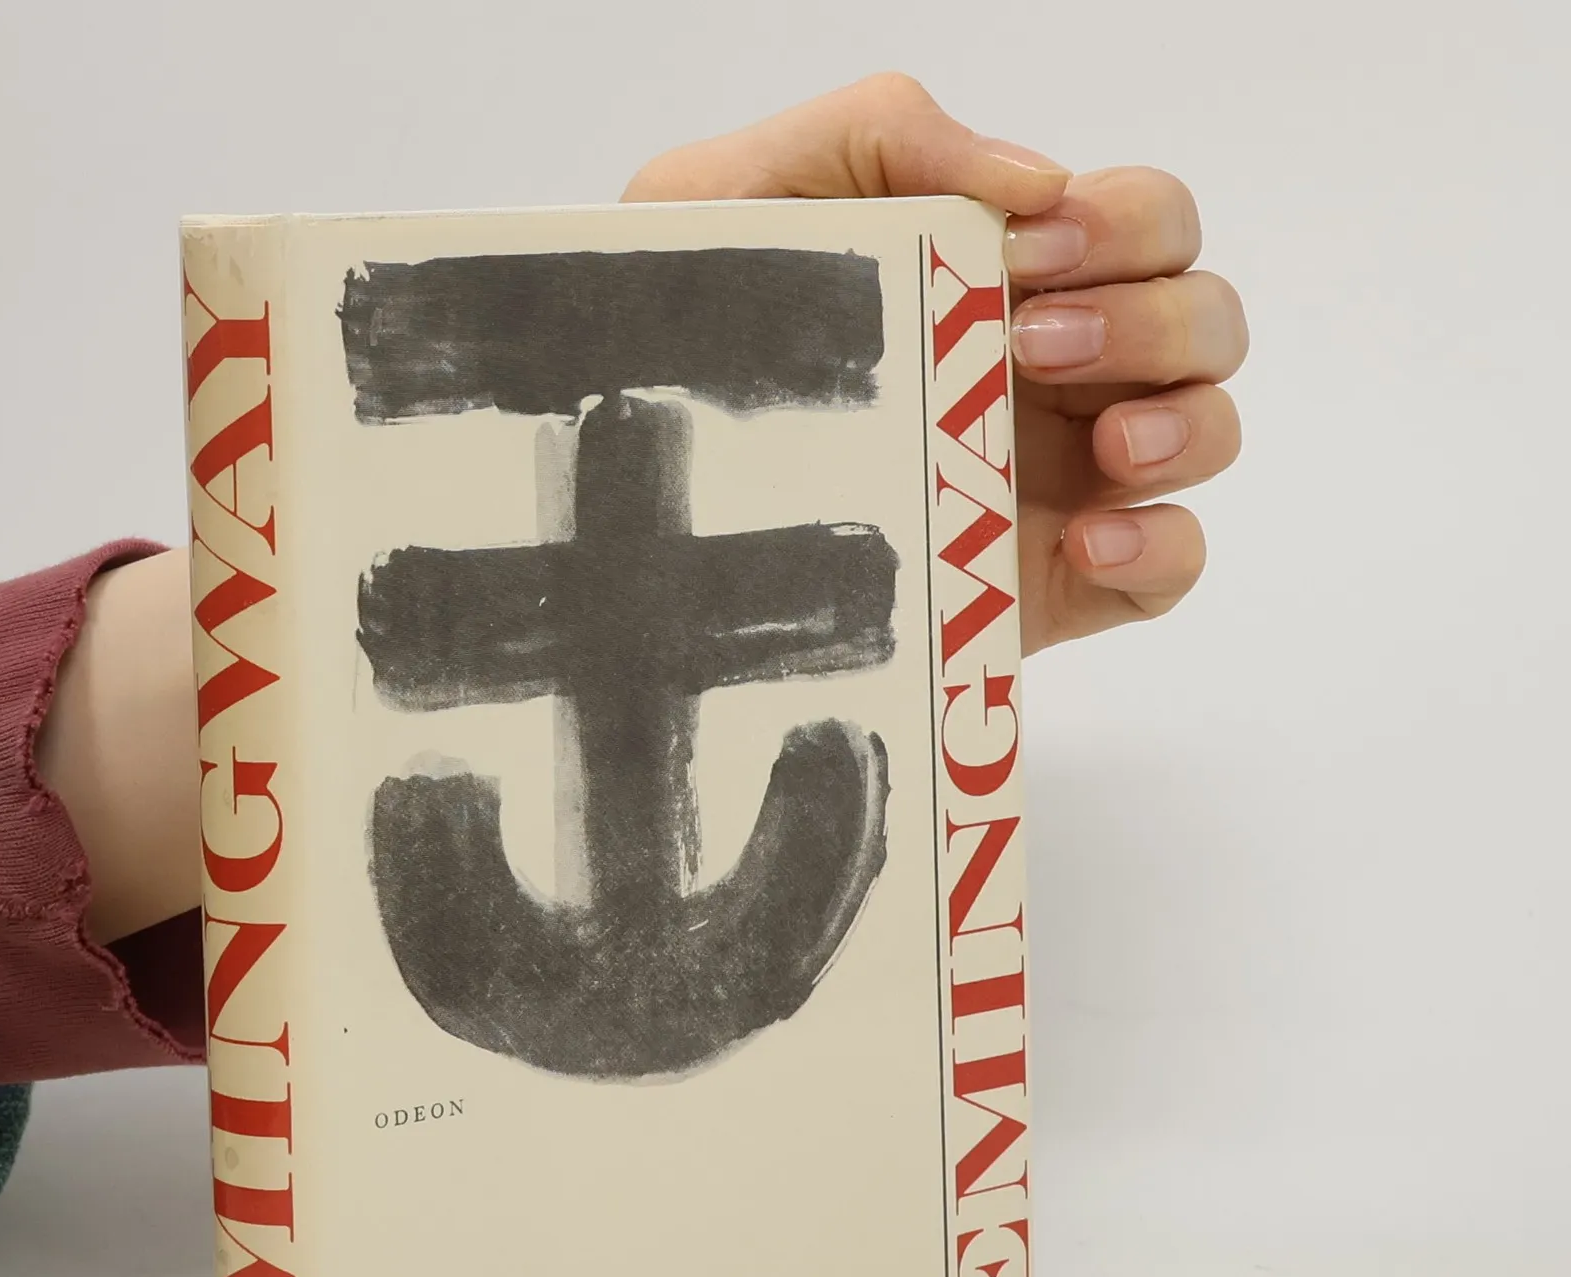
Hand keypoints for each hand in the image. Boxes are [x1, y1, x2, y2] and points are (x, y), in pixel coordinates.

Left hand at [624, 75, 1246, 652]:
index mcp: (1004, 275)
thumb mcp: (744, 196)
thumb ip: (879, 133)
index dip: (1122, 223)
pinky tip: (1093, 537)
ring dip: (1187, 421)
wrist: (628, 509)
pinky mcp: (1045, 583)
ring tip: (1109, 445)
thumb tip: (1035, 179)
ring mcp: (1057, 478)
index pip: (1141, 220)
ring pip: (1207, 428)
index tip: (1025, 253)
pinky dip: (1163, 545)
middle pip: (1200, 316)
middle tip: (1028, 346)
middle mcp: (1052, 371)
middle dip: (1150, 317)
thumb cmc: (682, 334)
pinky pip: (1165, 567)